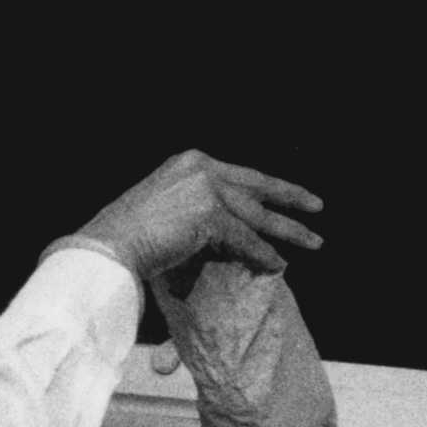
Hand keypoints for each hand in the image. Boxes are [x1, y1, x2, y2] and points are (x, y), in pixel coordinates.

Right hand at [81, 151, 323, 289]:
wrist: (110, 245)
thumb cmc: (128, 235)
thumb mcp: (166, 208)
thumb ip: (196, 209)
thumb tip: (225, 233)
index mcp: (190, 162)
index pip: (239, 174)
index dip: (266, 186)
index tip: (286, 195)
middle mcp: (201, 168)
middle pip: (256, 185)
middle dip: (290, 197)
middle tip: (317, 207)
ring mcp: (207, 189)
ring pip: (257, 214)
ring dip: (288, 230)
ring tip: (314, 242)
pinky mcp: (210, 215)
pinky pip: (245, 239)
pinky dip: (263, 254)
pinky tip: (278, 265)